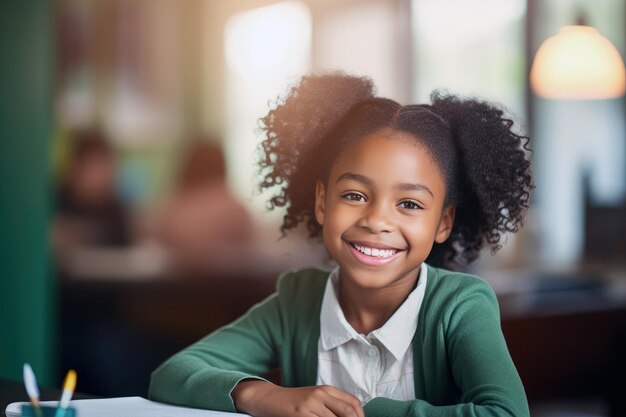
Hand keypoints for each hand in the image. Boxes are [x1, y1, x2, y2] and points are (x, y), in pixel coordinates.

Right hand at [232, 380, 364, 416]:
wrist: (269, 399)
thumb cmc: (294, 402)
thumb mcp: (315, 399)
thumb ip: (331, 406)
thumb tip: (351, 416)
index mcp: (327, 389)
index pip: (353, 403)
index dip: (361, 416)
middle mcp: (320, 394)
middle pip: (348, 412)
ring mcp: (310, 404)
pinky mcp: (300, 414)